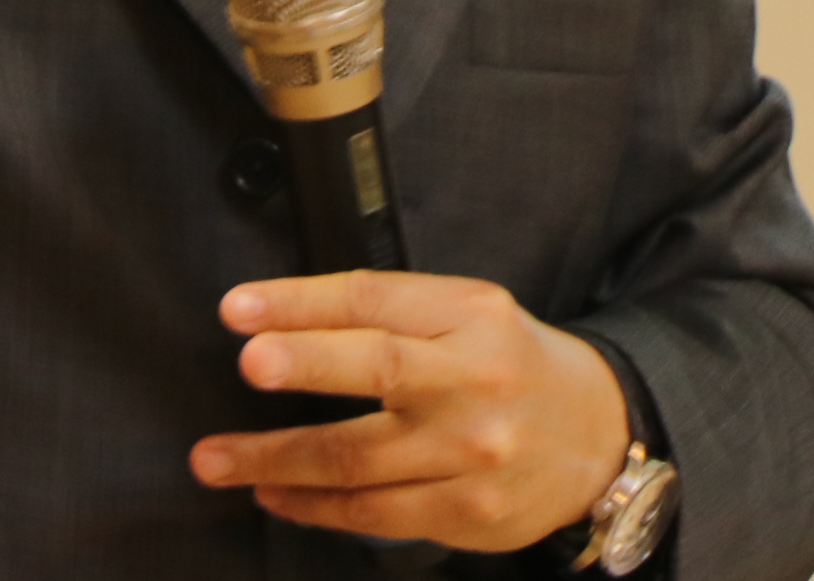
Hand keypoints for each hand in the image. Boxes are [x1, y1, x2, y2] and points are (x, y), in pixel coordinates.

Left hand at [191, 270, 629, 553]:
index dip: (302, 301)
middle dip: (307, 363)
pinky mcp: (468, 513)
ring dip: (276, 459)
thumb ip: (392, 313)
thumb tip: (283, 321)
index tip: (239, 308)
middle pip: (378, 368)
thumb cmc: (511, 366)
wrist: (598, 437)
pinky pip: (373, 513)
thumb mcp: (468, 314)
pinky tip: (275, 494)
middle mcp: (475, 380)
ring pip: (359, 457)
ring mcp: (473, 453)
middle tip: (249, 364)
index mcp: (472, 315)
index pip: (375, 298)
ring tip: (215, 459)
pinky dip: (314, 506)